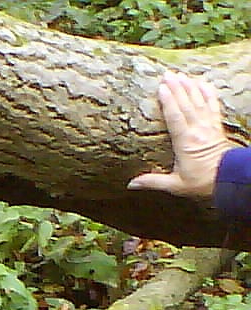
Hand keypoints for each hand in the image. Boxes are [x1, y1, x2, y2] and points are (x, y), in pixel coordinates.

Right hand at [129, 71, 235, 200]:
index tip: (161, 88)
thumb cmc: (201, 182)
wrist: (228, 177)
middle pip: (186, 105)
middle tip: (167, 74)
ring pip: (198, 101)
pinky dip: (208, 92)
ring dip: (189, 87)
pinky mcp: (216, 125)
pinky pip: (212, 104)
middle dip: (176, 88)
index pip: (176, 117)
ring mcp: (208, 126)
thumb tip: (131, 184)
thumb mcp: (175, 185)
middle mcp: (197, 130)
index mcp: (185, 143)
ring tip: (180, 74)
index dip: (169, 102)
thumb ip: (153, 181)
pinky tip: (202, 83)